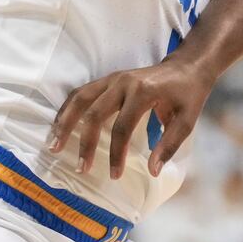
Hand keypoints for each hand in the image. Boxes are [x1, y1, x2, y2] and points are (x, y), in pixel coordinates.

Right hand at [48, 58, 215, 178]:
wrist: (187, 67)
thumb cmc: (188, 95)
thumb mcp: (187, 121)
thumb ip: (169, 145)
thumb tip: (152, 171)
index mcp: (143, 92)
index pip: (122, 127)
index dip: (117, 154)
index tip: (114, 175)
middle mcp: (123, 82)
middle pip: (94, 113)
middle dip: (84, 143)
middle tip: (81, 167)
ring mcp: (113, 78)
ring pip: (80, 98)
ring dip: (65, 122)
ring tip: (54, 145)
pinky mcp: (109, 78)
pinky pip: (82, 92)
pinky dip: (68, 109)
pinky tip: (60, 126)